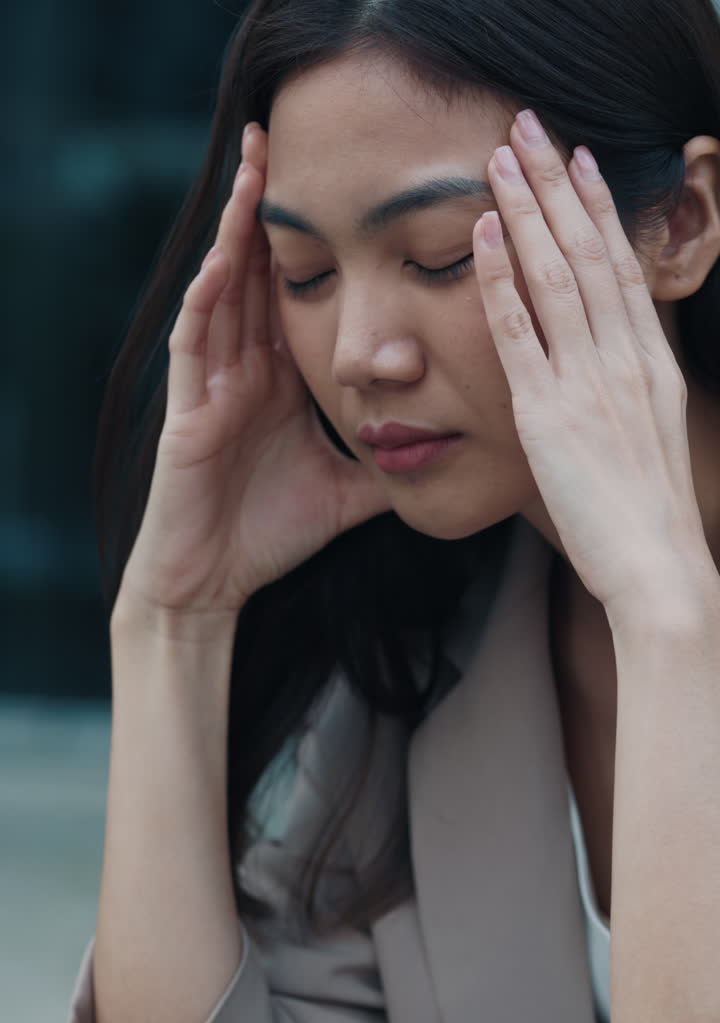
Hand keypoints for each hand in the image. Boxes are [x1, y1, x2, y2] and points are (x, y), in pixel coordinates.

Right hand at [118, 123, 389, 623]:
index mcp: (281, 381)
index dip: (316, 240)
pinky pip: (197, 342)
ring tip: (254, 167)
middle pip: (260, 273)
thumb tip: (458, 452)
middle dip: (272, 208)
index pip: (299, 294)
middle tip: (288, 139)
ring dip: (235, 229)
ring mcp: (213, 385)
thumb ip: (395, 463)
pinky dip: (210, 297)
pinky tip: (225, 254)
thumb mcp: (352, 491)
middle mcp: (246, 370)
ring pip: (225, 291)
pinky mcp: (188, 410)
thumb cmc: (272, 534)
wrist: (215, 582)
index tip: (349, 190)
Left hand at [472, 109, 713, 630]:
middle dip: (556, 184)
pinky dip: (501, 280)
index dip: (597, 207)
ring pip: (556, 275)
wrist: (656, 565)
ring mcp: (588, 381)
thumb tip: (600, 368)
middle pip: (589, 250)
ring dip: (525, 211)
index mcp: (650, 362)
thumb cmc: (648, 515)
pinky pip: (520, 331)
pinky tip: (483, 237)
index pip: (621, 265)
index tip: (576, 161)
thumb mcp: (650, 437)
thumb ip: (624, 392)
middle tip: (529, 128)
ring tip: (500, 157)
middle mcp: (624, 358)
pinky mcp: (548, 413)